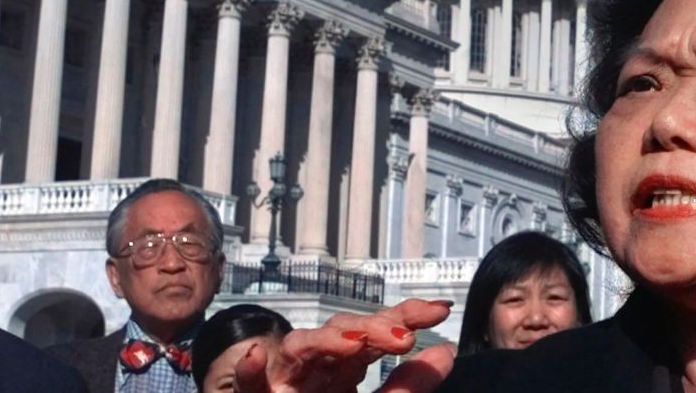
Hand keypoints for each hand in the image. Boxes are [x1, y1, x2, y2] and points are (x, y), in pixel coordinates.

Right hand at [232, 298, 454, 392]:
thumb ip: (409, 386)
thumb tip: (446, 352)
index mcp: (348, 365)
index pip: (378, 330)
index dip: (408, 315)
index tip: (440, 310)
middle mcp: (319, 366)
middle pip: (343, 329)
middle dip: (374, 327)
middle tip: (405, 336)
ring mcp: (289, 380)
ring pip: (300, 346)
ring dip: (325, 339)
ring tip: (354, 342)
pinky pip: (251, 386)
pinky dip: (250, 371)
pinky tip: (257, 356)